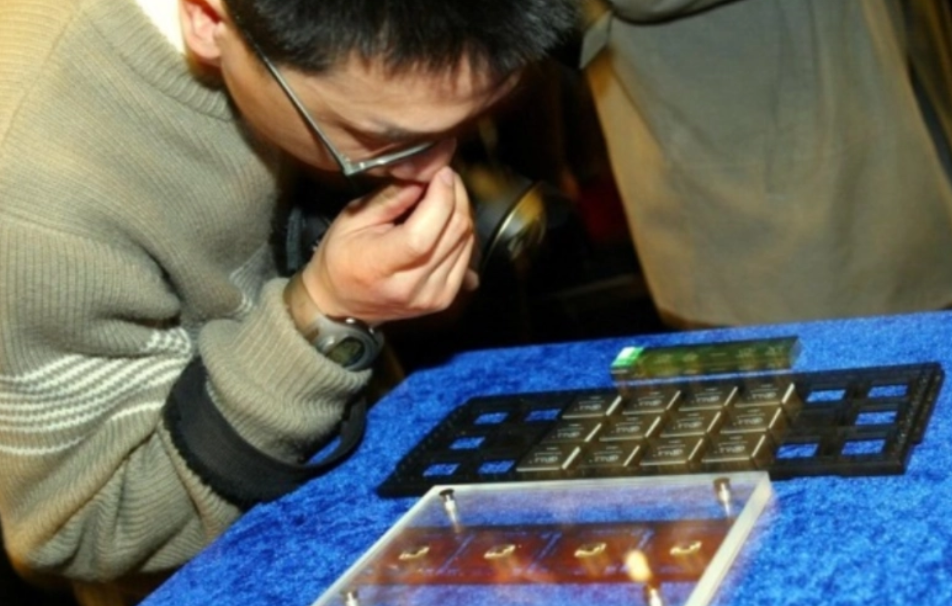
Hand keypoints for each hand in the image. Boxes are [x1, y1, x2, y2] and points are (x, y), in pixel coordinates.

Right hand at [298, 166, 478, 324]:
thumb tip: (425, 177)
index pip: (425, 232)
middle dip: (456, 195)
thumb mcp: (354, 219)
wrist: (342, 304)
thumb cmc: (341, 259)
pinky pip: (467, 256)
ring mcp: (433, 296)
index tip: (441, 173)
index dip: (441, 196)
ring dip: (460, 212)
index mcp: (382, 266)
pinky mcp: (445, 299)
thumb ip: (391, 197)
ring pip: (466, 241)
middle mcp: (413, 286)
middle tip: (444, 177)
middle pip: (454, 232)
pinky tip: (445, 222)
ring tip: (442, 197)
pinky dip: (461, 233)